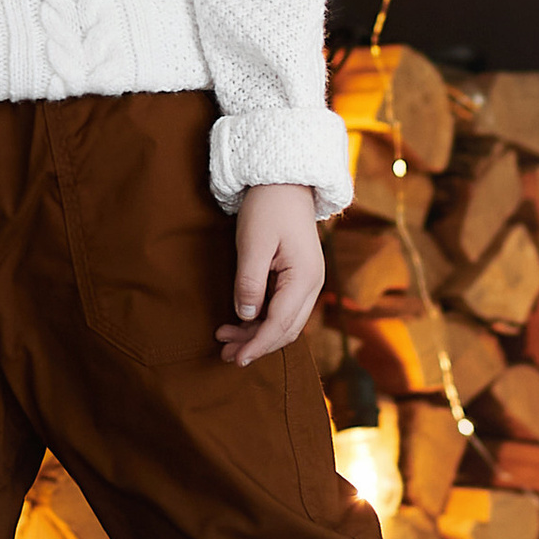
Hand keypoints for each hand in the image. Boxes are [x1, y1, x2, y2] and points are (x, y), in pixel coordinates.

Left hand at [217, 181, 323, 367]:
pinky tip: (242, 321)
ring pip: (286, 322)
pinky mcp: (299, 277)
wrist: (284, 180)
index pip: (280, 324)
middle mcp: (313, 285)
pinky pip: (284, 308)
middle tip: (225, 354)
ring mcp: (308, 281)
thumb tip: (245, 316)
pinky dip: (264, 319)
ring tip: (227, 340)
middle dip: (257, 344)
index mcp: (305, 278)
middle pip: (286, 329)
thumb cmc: (268, 207)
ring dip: (259, 334)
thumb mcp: (253, 243)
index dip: (257, 344)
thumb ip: (250, 282)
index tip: (236, 358)